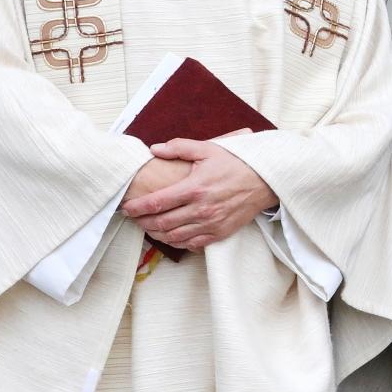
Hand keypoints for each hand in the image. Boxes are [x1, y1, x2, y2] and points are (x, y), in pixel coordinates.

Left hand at [120, 138, 277, 249]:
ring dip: (157, 234)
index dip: (137, 207)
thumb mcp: (209, 149)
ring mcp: (211, 224)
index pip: (157, 202)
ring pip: (174, 237)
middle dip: (142, 222)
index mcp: (194, 188)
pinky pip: (192, 244)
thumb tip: (155, 149)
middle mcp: (201, 209)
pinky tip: (171, 236)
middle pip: (161, 223)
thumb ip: (179, 147)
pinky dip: (177, 242)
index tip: (126, 207)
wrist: (265, 181)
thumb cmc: (236, 163)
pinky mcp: (220, 233)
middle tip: (134, 218)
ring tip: (148, 227)